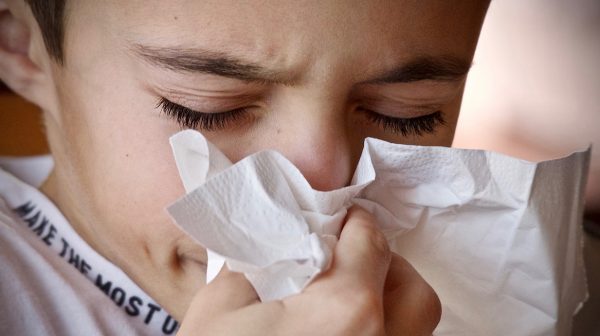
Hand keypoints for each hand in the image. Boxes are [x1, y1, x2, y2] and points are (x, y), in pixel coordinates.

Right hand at [178, 206, 440, 334]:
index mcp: (344, 311)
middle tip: (348, 260)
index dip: (356, 221)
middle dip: (385, 265)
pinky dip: (380, 333)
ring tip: (346, 300)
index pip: (371, 243)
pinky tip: (342, 334)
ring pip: (415, 328)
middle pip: (412, 289)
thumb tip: (278, 246)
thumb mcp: (219, 309)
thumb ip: (256, 264)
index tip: (343, 218)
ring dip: (390, 303)